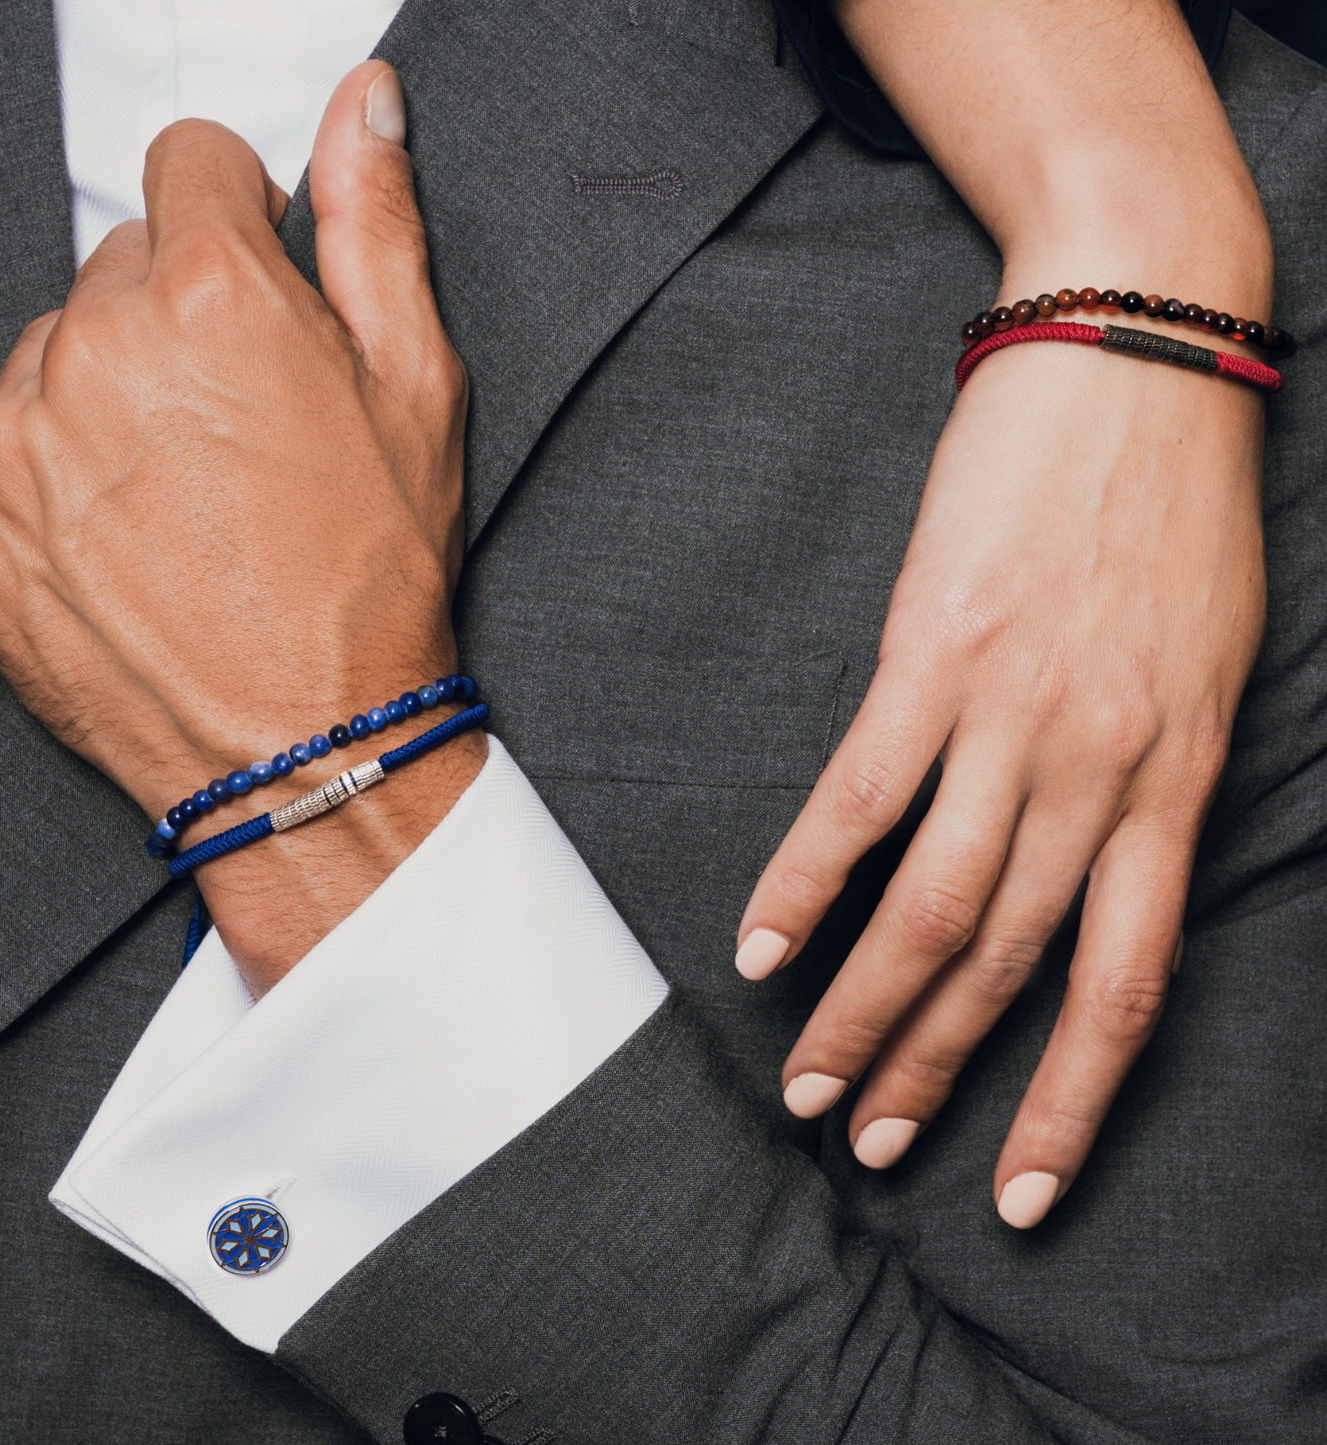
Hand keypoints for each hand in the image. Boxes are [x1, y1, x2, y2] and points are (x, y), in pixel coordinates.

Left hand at [0, 62, 482, 994]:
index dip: (245, 224)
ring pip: (57, 354)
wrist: (301, 749)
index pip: (195, 165)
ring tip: (187, 499)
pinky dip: (51, 470)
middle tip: (245, 432)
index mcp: (214, 295)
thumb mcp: (419, 393)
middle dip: (181, 320)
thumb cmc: (372, 582)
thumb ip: (378, 226)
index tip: (265, 297)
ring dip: (112, 397)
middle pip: (122, 265)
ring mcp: (16, 433)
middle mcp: (95, 344)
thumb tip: (365, 103)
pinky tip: (125, 535)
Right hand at [736, 336, 1264, 1225]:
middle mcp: (1102, 770)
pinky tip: (758, 946)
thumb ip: (1156, 770)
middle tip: (875, 1143)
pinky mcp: (933, 654)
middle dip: (938, 1072)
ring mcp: (1013, 715)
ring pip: (931, 907)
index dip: (1073, 1101)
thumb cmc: (1174, 497)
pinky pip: (860, 800)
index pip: (1128, 985)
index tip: (1025, 1188)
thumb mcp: (1210, 658)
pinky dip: (803, 884)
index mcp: (1179, 779)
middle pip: (1009, 966)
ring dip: (861, 1010)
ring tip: (808, 1087)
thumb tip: (1086, 854)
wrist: (1140, 339)